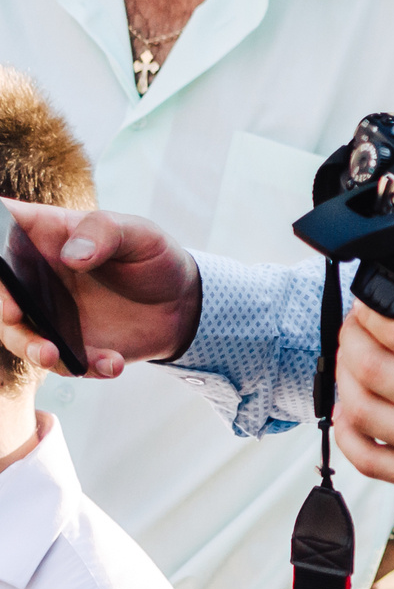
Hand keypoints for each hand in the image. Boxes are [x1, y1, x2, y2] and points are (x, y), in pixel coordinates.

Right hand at [0, 200, 200, 376]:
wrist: (181, 302)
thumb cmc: (150, 256)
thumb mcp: (139, 234)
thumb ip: (105, 233)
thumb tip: (72, 255)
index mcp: (46, 236)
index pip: (4, 222)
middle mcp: (36, 277)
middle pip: (2, 290)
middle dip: (2, 304)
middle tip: (13, 313)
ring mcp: (48, 315)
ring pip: (19, 335)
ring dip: (31, 347)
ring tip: (53, 356)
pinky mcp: (68, 346)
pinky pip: (64, 363)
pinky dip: (85, 366)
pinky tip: (112, 363)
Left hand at [333, 301, 393, 546]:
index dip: (375, 308)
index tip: (376, 298)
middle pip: (370, 365)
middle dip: (352, 335)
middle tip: (359, 322)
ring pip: (361, 409)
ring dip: (344, 378)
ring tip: (352, 360)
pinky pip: (371, 460)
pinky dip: (349, 433)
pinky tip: (353, 413)